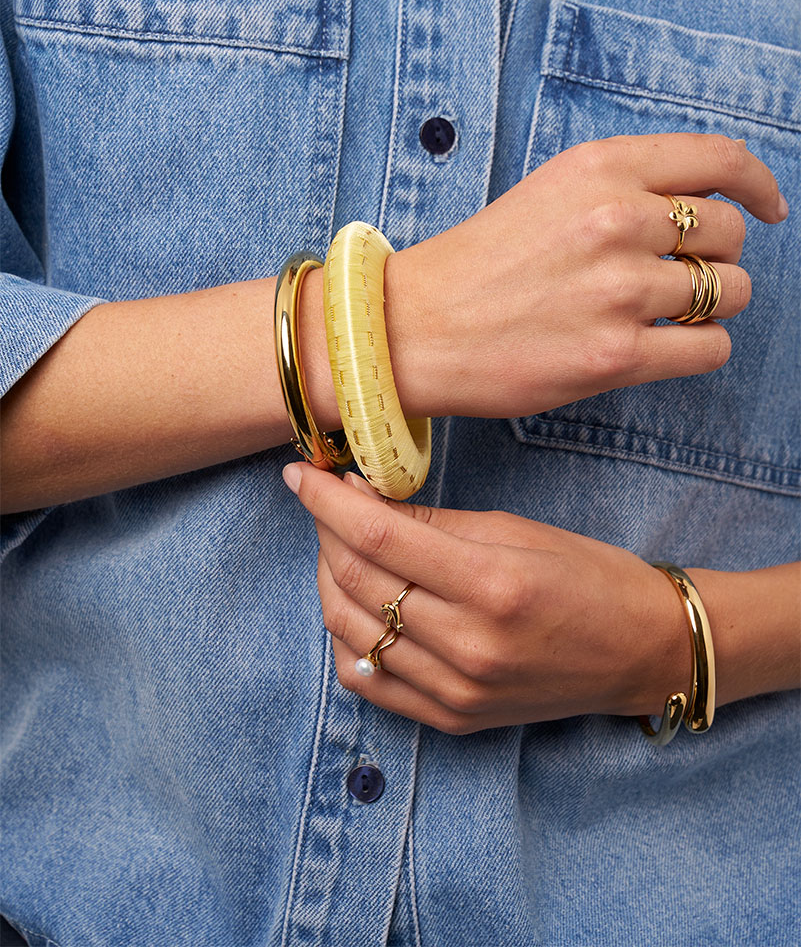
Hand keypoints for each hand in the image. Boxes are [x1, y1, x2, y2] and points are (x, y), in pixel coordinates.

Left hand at [285, 463, 689, 734]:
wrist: (641, 650)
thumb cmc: (586, 575)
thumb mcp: (513, 528)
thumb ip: (430, 518)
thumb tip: (358, 497)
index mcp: (492, 584)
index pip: (378, 536)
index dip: (327, 500)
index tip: (301, 473)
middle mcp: (469, 645)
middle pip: (356, 581)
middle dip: (325, 532)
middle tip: (324, 502)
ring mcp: (457, 690)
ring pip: (350, 632)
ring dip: (330, 580)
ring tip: (341, 547)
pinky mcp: (451, 719)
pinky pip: (368, 681)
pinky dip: (348, 638)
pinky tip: (357, 604)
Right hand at [386, 133, 787, 418]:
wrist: (414, 328)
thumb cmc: (479, 263)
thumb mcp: (550, 191)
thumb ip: (625, 187)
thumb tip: (707, 204)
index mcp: (600, 168)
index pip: (720, 159)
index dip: (759, 185)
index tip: (767, 208)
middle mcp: (617, 220)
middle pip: (729, 232)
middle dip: (716, 256)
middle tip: (678, 274)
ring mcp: (620, 289)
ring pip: (731, 292)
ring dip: (710, 305)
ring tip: (664, 313)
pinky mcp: (617, 354)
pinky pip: (711, 348)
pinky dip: (699, 348)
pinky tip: (662, 346)